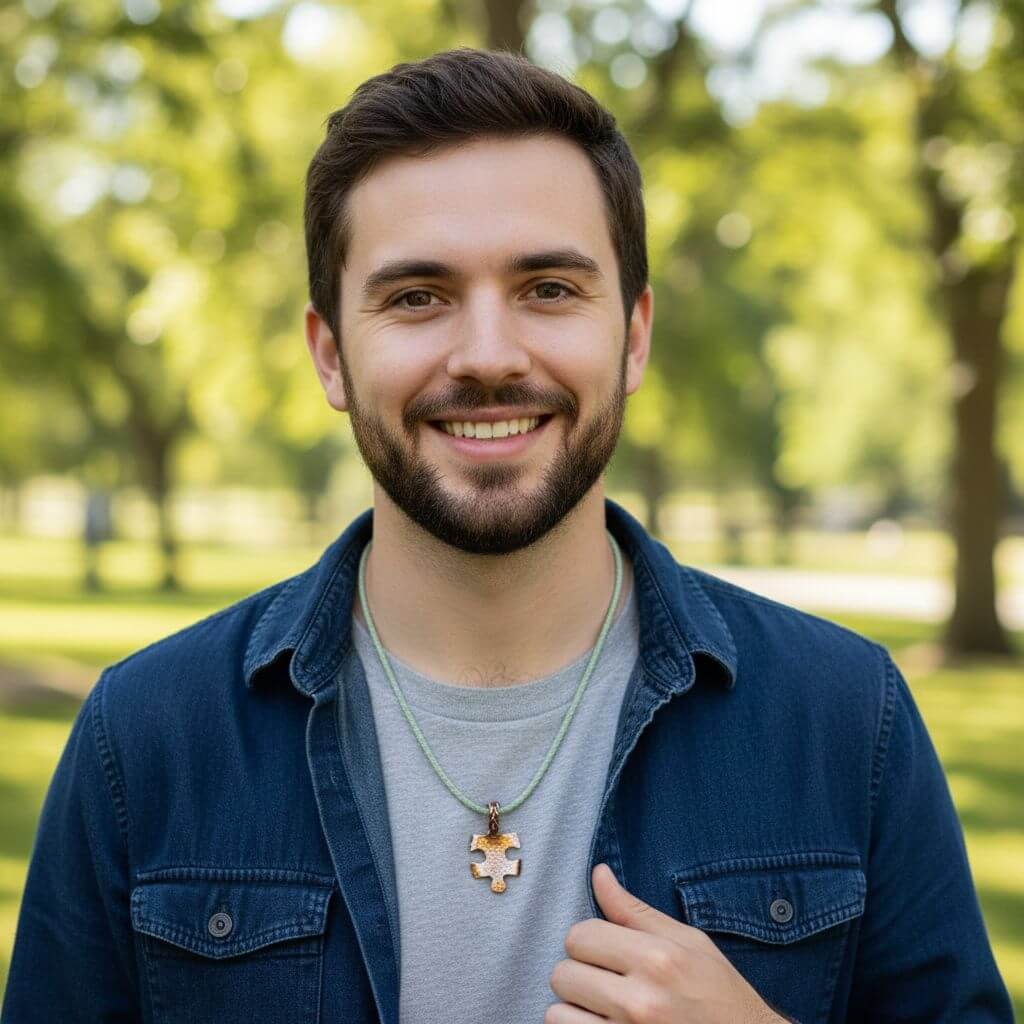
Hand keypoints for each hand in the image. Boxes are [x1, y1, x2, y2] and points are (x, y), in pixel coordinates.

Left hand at [546, 862, 790, 1022]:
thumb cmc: (720, 995)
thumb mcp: (689, 943)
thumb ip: (635, 911)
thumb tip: (599, 872)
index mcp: (658, 959)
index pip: (580, 935)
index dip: (589, 942)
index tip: (607, 953)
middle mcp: (641, 1000)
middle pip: (564, 974)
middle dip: (581, 976)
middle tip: (608, 984)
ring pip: (557, 1013)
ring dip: (575, 1011)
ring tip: (605, 1011)